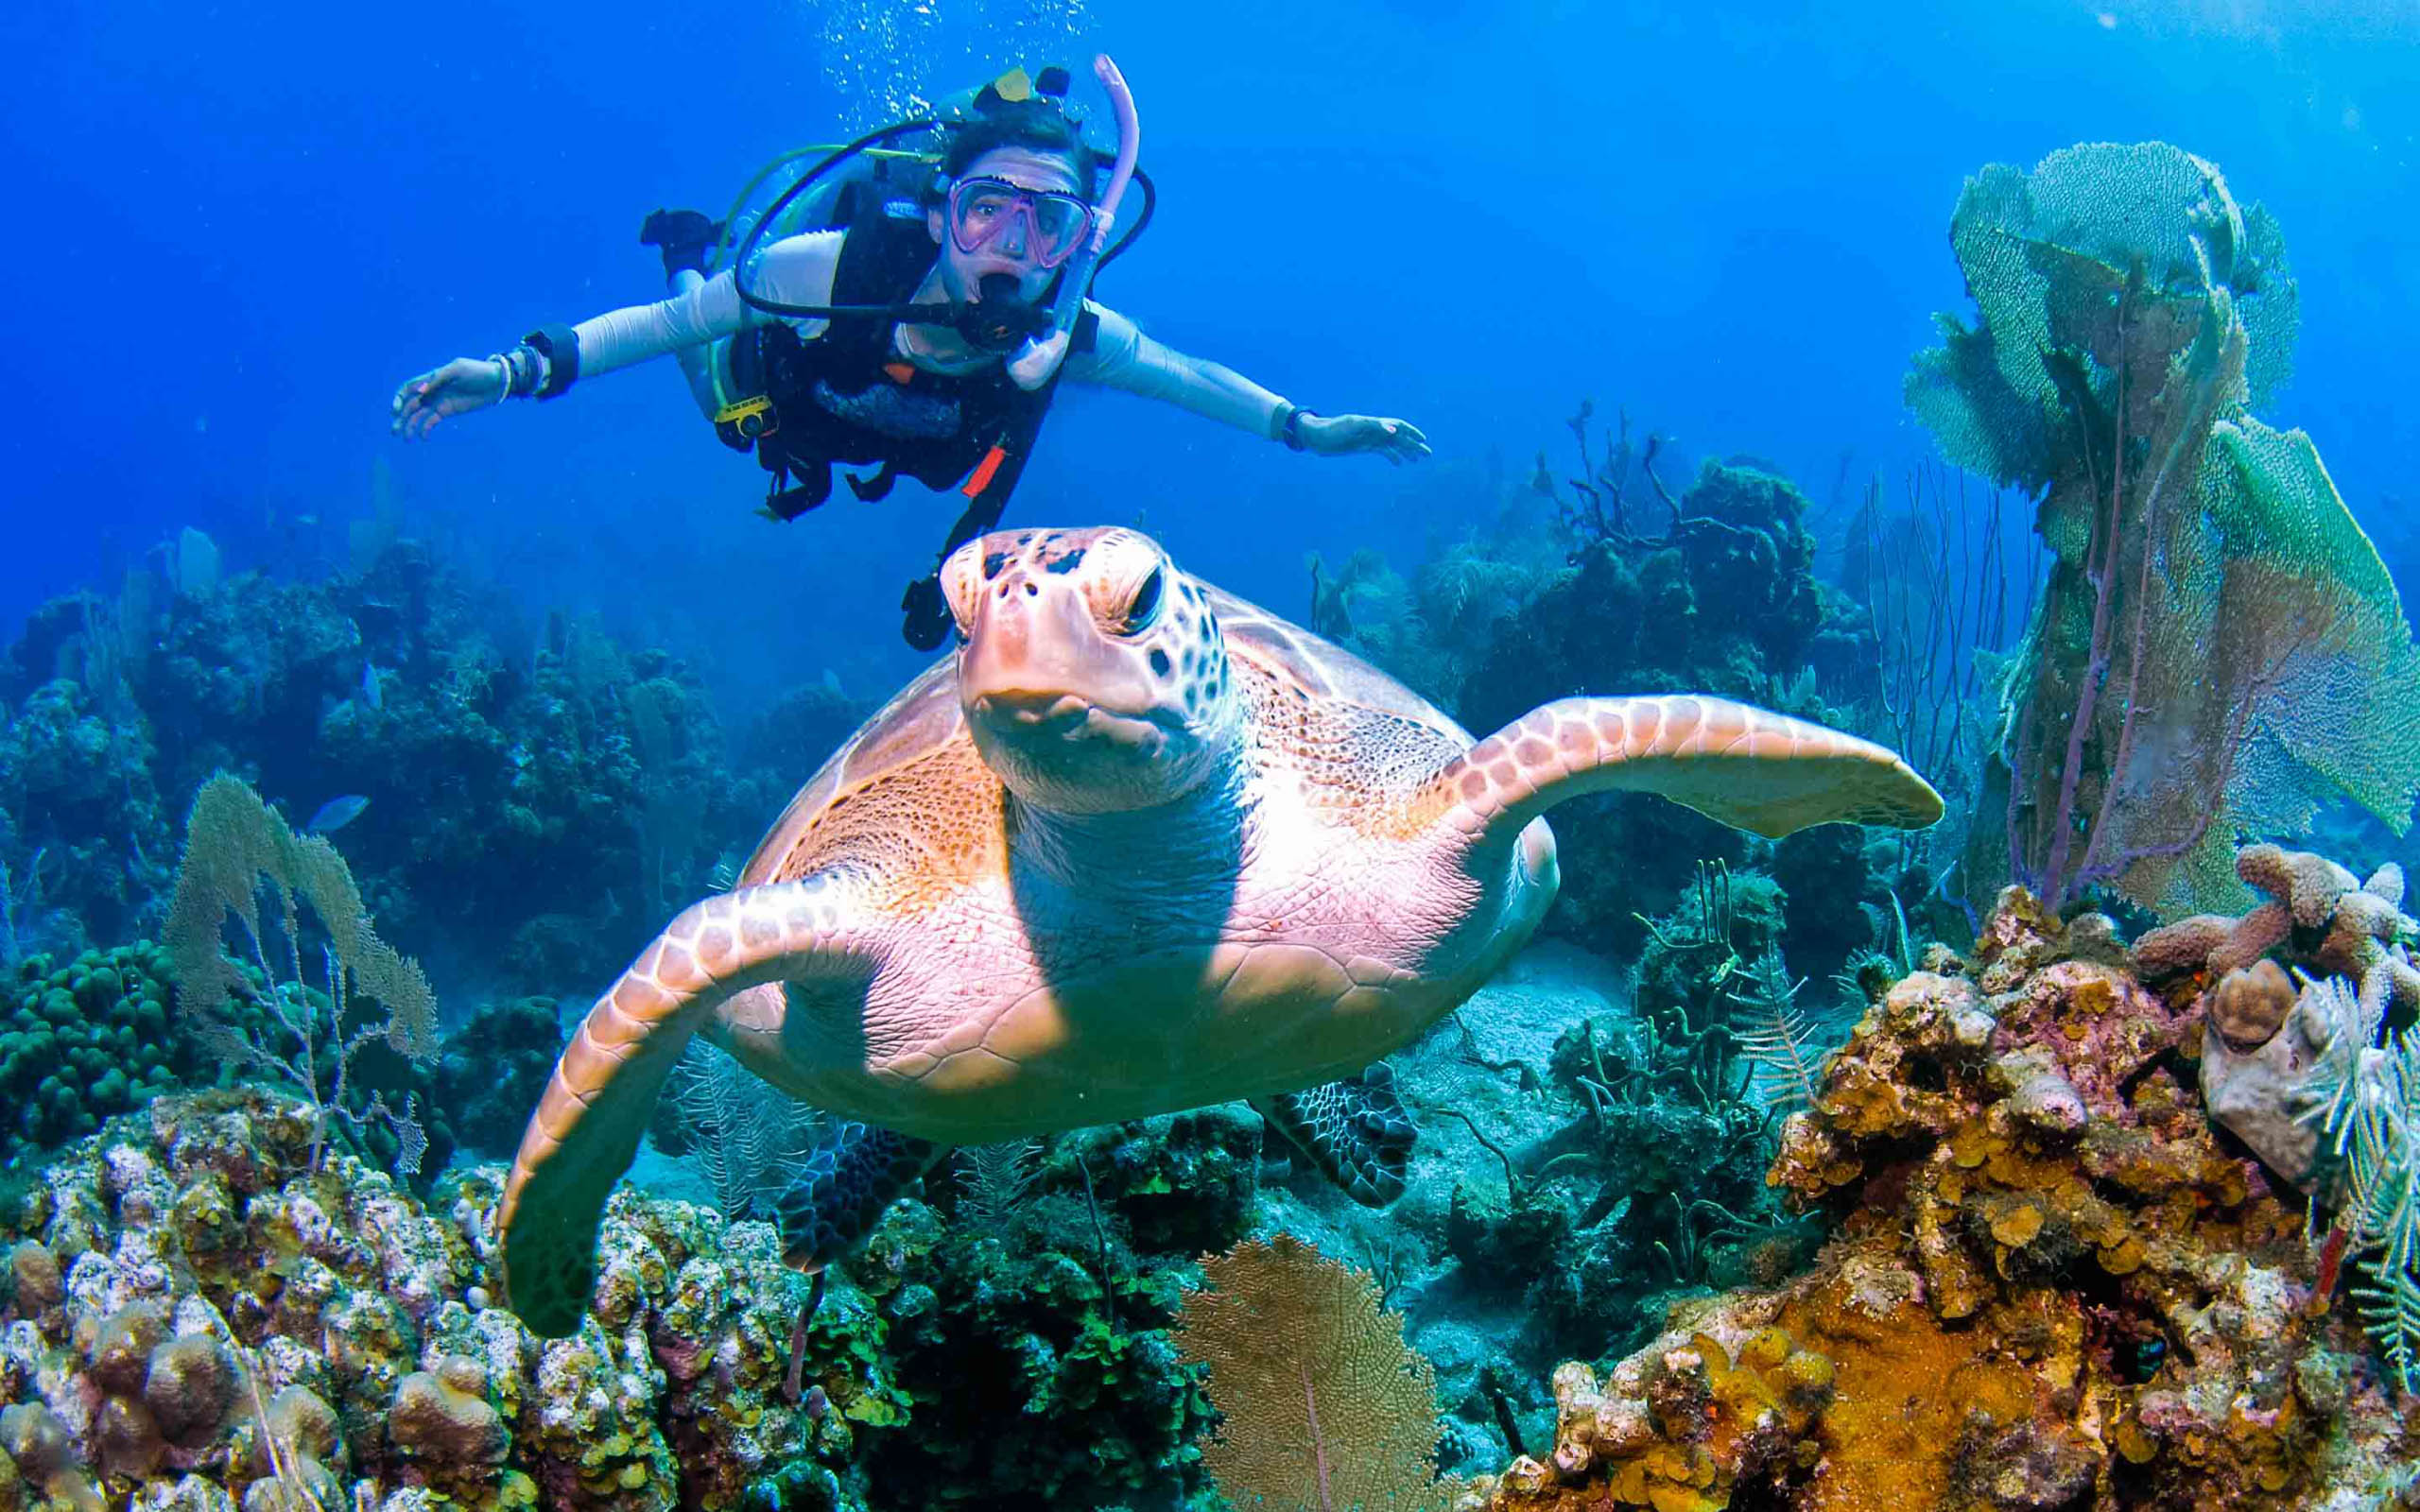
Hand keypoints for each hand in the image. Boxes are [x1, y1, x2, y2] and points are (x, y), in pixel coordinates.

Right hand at [391, 357, 505, 439]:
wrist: (496, 382)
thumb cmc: (477, 372)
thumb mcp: (457, 370)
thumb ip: (438, 379)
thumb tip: (420, 392)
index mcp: (430, 379)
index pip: (408, 389)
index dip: (399, 399)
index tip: (396, 411)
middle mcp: (431, 391)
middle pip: (410, 405)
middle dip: (401, 418)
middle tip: (395, 431)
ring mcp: (439, 402)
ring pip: (419, 415)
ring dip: (409, 426)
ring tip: (406, 439)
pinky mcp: (448, 411)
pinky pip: (432, 421)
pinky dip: (426, 429)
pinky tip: (423, 437)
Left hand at [1296, 413, 1430, 464]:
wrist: (1317, 436)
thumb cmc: (1333, 429)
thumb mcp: (1352, 425)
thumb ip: (1373, 425)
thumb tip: (1392, 429)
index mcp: (1374, 423)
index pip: (1398, 426)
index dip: (1411, 432)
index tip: (1423, 440)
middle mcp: (1374, 430)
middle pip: (1399, 437)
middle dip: (1413, 445)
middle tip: (1427, 454)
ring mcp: (1369, 439)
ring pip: (1392, 445)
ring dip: (1406, 451)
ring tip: (1417, 460)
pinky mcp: (1363, 447)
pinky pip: (1381, 451)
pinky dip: (1391, 456)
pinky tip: (1399, 464)